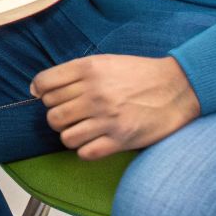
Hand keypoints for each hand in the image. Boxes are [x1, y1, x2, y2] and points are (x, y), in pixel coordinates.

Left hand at [31, 55, 200, 159]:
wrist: (177, 87)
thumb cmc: (140, 74)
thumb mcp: (105, 62)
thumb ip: (73, 73)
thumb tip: (37, 89)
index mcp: (89, 69)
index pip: (44, 84)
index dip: (42, 92)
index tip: (49, 97)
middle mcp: (95, 93)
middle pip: (52, 113)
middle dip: (58, 117)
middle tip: (72, 115)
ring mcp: (107, 117)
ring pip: (65, 136)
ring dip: (71, 136)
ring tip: (83, 130)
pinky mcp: (120, 139)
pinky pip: (85, 153)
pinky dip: (86, 150)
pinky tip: (95, 142)